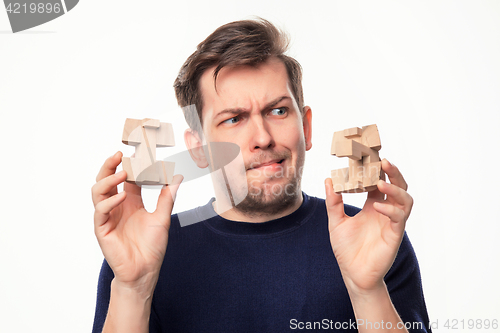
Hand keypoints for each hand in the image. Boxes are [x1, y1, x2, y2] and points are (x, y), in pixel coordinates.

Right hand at [91, 151, 182, 291]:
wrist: (145, 270)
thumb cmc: (152, 246)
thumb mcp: (162, 217)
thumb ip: (167, 196)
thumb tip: (177, 176)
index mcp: (130, 201)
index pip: (126, 178)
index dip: (129, 164)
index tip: (135, 150)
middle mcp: (117, 206)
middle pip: (107, 180)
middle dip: (110, 166)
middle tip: (119, 154)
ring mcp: (108, 216)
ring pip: (98, 191)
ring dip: (108, 179)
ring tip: (122, 172)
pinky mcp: (102, 229)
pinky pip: (100, 211)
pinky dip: (109, 201)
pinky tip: (122, 196)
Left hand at [325, 159, 412, 293]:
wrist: (353, 274)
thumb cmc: (346, 249)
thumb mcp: (336, 221)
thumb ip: (333, 201)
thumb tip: (328, 179)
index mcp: (372, 206)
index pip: (379, 182)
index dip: (377, 169)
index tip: (370, 155)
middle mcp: (385, 211)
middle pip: (398, 186)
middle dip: (393, 173)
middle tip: (383, 161)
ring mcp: (392, 222)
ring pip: (405, 199)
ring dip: (395, 188)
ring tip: (381, 182)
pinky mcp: (395, 234)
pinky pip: (399, 217)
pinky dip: (391, 209)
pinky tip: (377, 206)